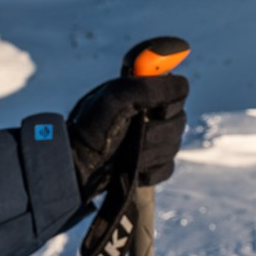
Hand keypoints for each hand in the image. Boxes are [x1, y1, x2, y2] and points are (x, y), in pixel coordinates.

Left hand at [66, 75, 188, 201]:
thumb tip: (178, 85)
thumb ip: (147, 87)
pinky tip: (133, 167)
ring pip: (175, 145)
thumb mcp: (113, 98)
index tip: (155, 108)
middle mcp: (152, 112)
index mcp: (143, 90)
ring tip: (128, 153)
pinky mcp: (155, 165)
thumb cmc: (91, 127)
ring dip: (152, 152)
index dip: (170, 99)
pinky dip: (151, 170)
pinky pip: (167, 168)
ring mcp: (155, 140)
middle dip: (157, 131)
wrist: (76, 167)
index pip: (179, 89)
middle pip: (180, 120)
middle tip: (136, 134)